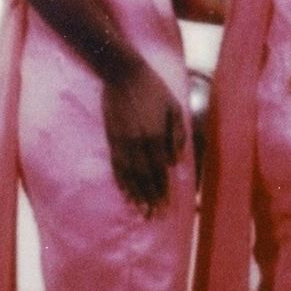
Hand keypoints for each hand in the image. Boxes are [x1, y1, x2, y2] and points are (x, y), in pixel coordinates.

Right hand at [102, 61, 186, 215]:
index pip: (160, 170)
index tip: (167, 206)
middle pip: (145, 178)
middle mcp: (139, 143)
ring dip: (136, 196)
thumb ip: (177, 134)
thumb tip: (175, 162)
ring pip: (130, 175)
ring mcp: (123, 142)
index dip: (163, 190)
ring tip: (141, 212)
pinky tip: (125, 193)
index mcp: (155, 136)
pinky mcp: (112, 139)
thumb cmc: (153, 88)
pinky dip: (121, 181)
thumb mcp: (174, 107)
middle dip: (151, 199)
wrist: (123, 73)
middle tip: (155, 217)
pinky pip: (117, 166)